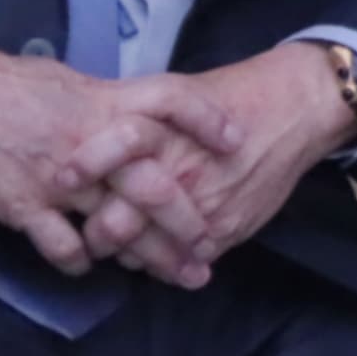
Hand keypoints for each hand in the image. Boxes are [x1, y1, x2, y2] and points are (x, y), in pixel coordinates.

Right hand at [0, 29, 239, 279]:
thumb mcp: (64, 82)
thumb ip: (104, 104)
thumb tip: (135, 118)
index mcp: (101, 101)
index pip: (171, 99)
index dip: (208, 119)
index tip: (237, 143)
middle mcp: (88, 140)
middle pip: (156, 183)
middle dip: (189, 222)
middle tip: (211, 247)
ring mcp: (56, 177)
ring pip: (118, 224)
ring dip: (152, 256)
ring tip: (178, 275)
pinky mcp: (21, 205)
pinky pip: (63, 245)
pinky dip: (80, 261)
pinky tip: (88, 267)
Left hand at [69, 41, 356, 281]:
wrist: (296, 110)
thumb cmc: (233, 94)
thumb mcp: (178, 92)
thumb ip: (135, 119)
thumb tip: (86, 140)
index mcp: (164, 132)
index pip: (113, 150)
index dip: (83, 166)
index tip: (60, 178)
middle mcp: (179, 176)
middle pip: (116, 220)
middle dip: (95, 232)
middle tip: (90, 229)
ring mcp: (202, 210)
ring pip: (143, 252)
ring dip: (126, 252)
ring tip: (122, 243)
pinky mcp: (224, 232)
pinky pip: (178, 263)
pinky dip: (162, 263)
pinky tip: (158, 253)